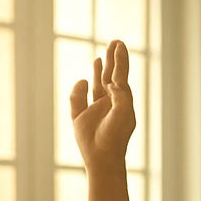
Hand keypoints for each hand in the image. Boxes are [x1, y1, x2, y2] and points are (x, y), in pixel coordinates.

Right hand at [70, 39, 135, 170]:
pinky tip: (83, 80)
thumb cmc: (115, 137)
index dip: (120, 59)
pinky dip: (78, 89)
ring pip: (97, 85)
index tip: (119, 44)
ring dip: (99, 71)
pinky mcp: (81, 116)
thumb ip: (120, 96)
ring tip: (100, 57)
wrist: (102, 157)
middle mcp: (109, 103)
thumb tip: (114, 82)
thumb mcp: (123, 114)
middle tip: (114, 42)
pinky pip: (77, 99)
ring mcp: (95, 109)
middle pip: (111, 76)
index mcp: (121, 101)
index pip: (121, 75)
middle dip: (112, 60)